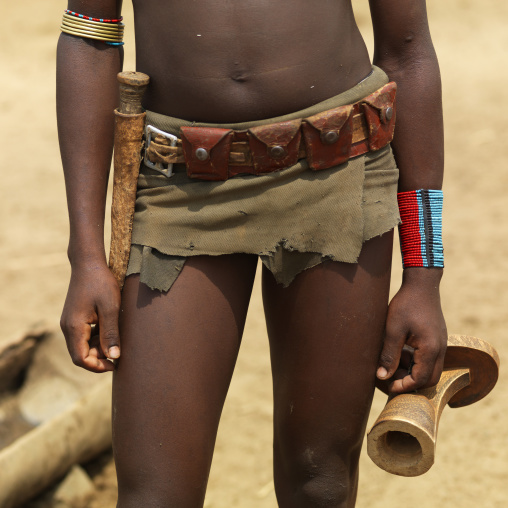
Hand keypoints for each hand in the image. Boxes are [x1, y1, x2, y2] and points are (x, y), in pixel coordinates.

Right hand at [60, 261, 120, 372]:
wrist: (88, 264)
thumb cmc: (101, 283)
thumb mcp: (110, 309)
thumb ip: (111, 334)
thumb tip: (114, 357)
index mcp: (73, 327)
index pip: (80, 359)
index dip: (97, 366)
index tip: (115, 364)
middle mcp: (67, 327)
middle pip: (80, 354)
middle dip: (99, 358)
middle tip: (118, 352)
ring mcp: (70, 322)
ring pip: (82, 346)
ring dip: (98, 348)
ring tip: (116, 340)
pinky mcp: (75, 318)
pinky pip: (84, 336)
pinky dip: (96, 338)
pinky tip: (110, 330)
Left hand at [377, 268, 446, 392]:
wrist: (422, 284)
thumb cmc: (406, 304)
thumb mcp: (393, 330)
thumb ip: (388, 354)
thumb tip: (382, 376)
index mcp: (431, 349)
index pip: (420, 380)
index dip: (404, 386)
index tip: (388, 386)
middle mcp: (440, 349)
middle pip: (430, 379)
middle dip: (411, 383)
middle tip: (391, 379)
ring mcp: (441, 344)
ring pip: (431, 369)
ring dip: (413, 372)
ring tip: (393, 364)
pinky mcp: (437, 339)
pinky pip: (430, 358)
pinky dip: (416, 361)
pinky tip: (400, 352)